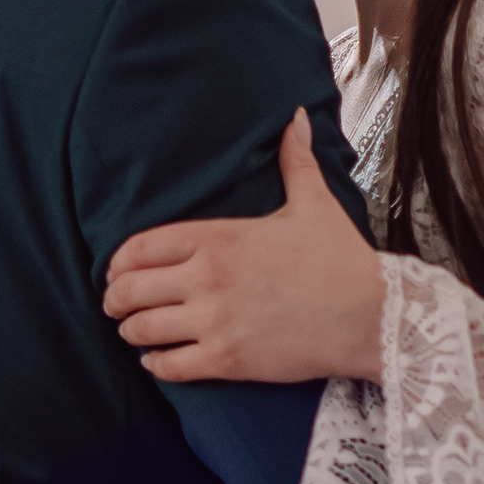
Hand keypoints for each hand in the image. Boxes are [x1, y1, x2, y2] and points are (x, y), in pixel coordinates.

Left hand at [102, 112, 384, 383]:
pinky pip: (168, 366)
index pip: (140, 248)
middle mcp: (207, 278)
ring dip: (131, 333)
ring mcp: (214, 321)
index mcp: (218, 237)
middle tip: (115, 306)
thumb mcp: (313, 204)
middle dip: (114, 300)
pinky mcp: (226, 360)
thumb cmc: (340, 260)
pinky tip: (158, 360)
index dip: (117, 264)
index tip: (115, 272)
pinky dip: (155, 364)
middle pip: (129, 290)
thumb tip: (298, 117)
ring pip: (141, 330)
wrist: (370, 316)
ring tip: (135, 333)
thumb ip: (295, 161)